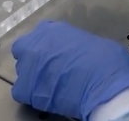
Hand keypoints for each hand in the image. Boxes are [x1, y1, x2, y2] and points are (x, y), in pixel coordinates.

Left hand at [11, 21, 128, 120]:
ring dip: (33, 77)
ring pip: (22, 72)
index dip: (46, 45)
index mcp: (52, 30)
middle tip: (49, 70)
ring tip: (50, 86)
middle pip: (24, 50)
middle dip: (33, 58)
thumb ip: (75, 44)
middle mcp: (36, 44)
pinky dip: (32, 96)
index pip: (39, 34)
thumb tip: (77, 53)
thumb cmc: (106, 61)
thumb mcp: (90, 42)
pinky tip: (47, 98)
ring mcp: (28, 65)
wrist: (103, 83)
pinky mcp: (26, 88)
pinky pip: (21, 92)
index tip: (54, 53)